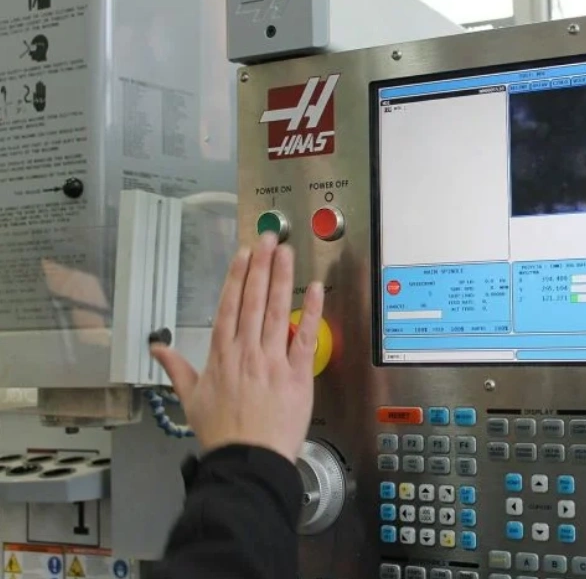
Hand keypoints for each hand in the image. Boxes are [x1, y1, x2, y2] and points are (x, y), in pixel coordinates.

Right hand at [150, 233, 324, 462]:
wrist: (247, 460)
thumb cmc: (221, 433)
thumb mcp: (190, 399)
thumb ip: (176, 369)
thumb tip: (157, 349)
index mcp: (221, 355)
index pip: (230, 306)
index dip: (238, 277)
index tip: (244, 254)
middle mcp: (246, 352)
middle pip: (253, 300)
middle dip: (261, 267)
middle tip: (269, 239)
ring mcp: (272, 361)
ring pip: (276, 311)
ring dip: (282, 279)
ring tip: (286, 252)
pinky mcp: (296, 374)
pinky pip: (305, 337)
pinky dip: (310, 312)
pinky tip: (315, 289)